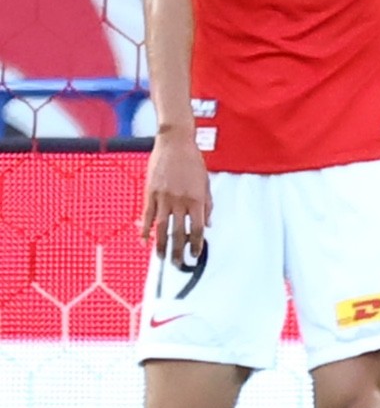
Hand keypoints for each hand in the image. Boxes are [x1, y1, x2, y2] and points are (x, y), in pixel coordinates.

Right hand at [139, 129, 209, 271]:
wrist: (175, 143)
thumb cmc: (192, 161)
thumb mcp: (205, 182)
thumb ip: (207, 205)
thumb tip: (208, 225)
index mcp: (197, 199)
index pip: (197, 229)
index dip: (196, 244)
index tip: (195, 255)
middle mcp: (180, 201)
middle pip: (179, 232)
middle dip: (179, 251)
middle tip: (178, 264)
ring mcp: (163, 198)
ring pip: (161, 228)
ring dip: (161, 245)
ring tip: (162, 258)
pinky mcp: (150, 193)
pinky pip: (146, 216)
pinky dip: (144, 230)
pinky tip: (144, 241)